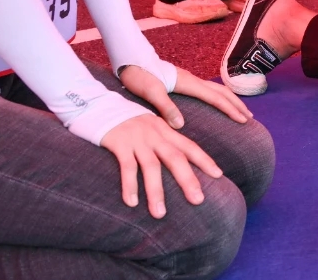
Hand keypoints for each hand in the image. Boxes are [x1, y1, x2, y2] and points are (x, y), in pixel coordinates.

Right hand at [100, 114, 222, 218]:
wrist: (98, 105)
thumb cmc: (127, 123)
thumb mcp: (150, 128)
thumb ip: (164, 141)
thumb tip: (179, 162)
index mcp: (164, 130)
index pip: (189, 146)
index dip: (204, 160)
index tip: (219, 175)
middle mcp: (154, 134)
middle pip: (175, 157)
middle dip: (188, 179)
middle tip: (198, 200)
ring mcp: (137, 138)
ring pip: (151, 166)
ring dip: (157, 191)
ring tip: (160, 214)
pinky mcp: (119, 143)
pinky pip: (127, 167)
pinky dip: (129, 185)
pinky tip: (131, 203)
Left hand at [120, 65, 252, 129]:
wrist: (130, 57)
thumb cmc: (138, 74)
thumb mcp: (150, 92)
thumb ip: (166, 107)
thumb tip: (181, 125)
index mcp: (188, 83)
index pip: (215, 97)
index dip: (230, 109)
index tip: (243, 120)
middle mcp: (192, 80)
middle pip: (221, 91)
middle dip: (236, 104)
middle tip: (249, 118)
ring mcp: (189, 79)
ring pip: (216, 89)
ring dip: (230, 100)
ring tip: (239, 110)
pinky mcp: (184, 80)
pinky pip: (208, 89)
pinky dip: (219, 96)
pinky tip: (217, 102)